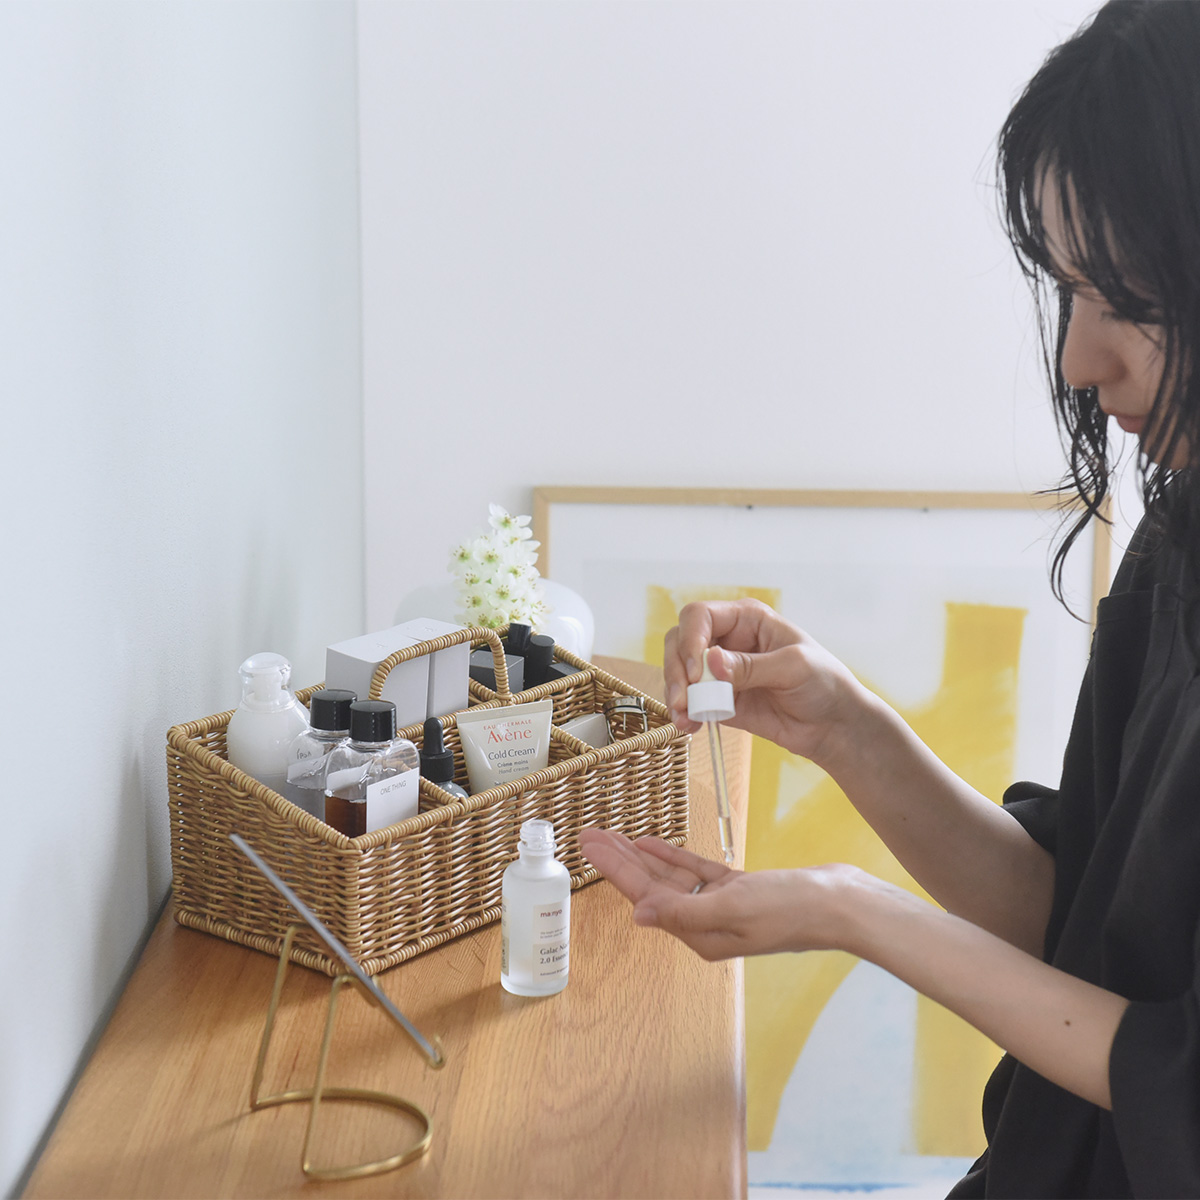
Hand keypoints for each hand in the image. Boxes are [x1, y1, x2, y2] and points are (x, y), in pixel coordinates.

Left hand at [579, 828, 858, 960]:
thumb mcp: (734, 909)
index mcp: (700, 934)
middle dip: (617, 860)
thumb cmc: (792, 910)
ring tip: (611, 835)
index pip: (645, 896)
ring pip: (670, 877)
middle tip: (588, 835)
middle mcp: (705, 923)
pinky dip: (673, 856)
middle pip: (650, 886)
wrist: (842, 904)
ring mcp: (722, 907)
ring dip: (640, 855)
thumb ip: (684, 911)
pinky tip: (652, 842)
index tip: (588, 847)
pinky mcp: (739, 890)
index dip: (614, 869)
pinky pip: (695, 872)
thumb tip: (640, 916)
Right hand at [663, 598, 869, 763]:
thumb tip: (711, 661)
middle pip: (680, 642)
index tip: (695, 670)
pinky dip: (684, 713)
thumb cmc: (824, 683)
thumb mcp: (793, 667)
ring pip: (679, 672)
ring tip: (685, 716)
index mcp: (747, 619)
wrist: (833, 725)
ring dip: (676, 693)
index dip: (691, 639)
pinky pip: (690, 702)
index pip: (699, 616)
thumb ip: (751, 666)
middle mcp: (728, 640)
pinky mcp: (719, 700)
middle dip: (676, 669)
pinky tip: (689, 725)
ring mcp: (720, 672)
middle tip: (684, 698)